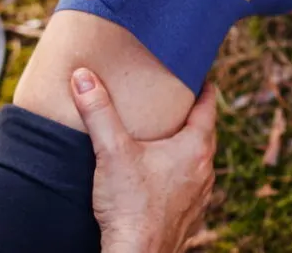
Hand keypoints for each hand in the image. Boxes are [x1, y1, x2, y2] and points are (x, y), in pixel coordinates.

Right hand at [70, 68, 215, 252]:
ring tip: (168, 139)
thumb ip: (98, 111)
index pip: (208, 107)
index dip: (204, 88)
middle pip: (204, 134)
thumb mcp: (111, 151)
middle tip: (177, 102)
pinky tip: (161, 178)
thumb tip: (83, 76)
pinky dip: (179, 176)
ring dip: (186, 149)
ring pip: (198, 163)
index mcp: (195, 148)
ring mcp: (199, 196)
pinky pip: (189, 187)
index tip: (198, 74)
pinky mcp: (189, 216)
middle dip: (192, 117)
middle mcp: (204, 171)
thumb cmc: (130, 206)